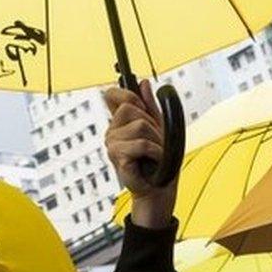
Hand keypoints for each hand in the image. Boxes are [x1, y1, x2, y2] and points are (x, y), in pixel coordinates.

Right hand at [104, 80, 175, 228]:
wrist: (159, 188)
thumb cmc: (159, 161)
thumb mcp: (159, 127)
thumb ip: (151, 106)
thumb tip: (143, 83)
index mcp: (119, 122)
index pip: (112, 95)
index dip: (126, 93)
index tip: (140, 104)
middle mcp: (112, 131)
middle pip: (131, 107)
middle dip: (151, 122)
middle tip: (155, 140)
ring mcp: (112, 143)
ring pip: (140, 125)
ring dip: (156, 140)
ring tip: (155, 154)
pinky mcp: (116, 157)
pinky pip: (141, 143)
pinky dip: (155, 152)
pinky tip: (154, 161)